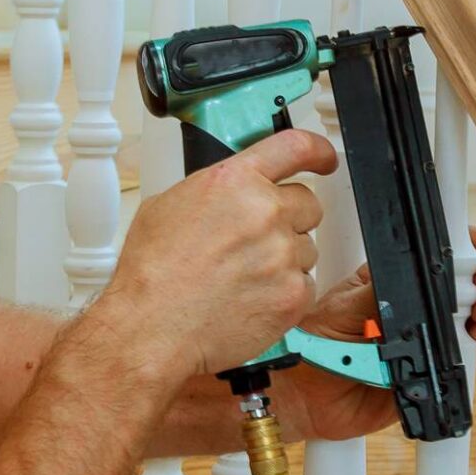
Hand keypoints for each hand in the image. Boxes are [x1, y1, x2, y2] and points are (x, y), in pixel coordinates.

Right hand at [99, 128, 337, 380]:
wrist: (153, 327)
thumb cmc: (151, 274)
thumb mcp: (167, 206)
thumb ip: (213, 191)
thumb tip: (230, 193)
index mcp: (234, 182)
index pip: (294, 147)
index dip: (316, 151)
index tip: (324, 158)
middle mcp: (264, 212)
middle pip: (308, 204)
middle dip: (289, 220)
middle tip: (258, 243)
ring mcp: (282, 254)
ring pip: (307, 249)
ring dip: (285, 260)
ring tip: (243, 278)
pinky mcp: (293, 293)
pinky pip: (305, 286)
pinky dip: (285, 294)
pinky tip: (251, 300)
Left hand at [277, 225, 475, 443]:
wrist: (302, 393)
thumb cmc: (315, 344)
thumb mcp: (347, 304)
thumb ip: (384, 290)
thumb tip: (418, 272)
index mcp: (395, 286)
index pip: (435, 263)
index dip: (461, 252)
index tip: (474, 246)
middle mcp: (414, 314)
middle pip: (463, 292)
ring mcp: (424, 345)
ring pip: (470, 327)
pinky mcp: (427, 377)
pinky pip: (461, 366)